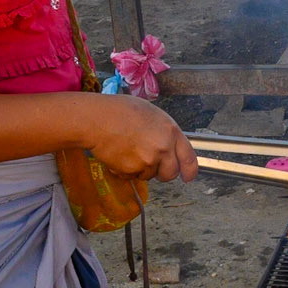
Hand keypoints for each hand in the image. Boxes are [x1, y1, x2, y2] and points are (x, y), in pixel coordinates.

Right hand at [84, 97, 199, 180]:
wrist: (97, 119)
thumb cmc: (119, 111)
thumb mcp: (151, 114)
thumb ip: (163, 132)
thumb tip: (168, 145)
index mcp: (171, 131)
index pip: (189, 157)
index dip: (190, 170)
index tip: (188, 176)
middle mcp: (163, 147)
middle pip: (170, 173)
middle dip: (161, 172)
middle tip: (149, 163)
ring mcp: (148, 160)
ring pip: (149, 175)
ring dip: (140, 169)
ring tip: (128, 150)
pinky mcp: (133, 170)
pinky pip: (132, 177)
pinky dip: (125, 171)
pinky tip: (118, 155)